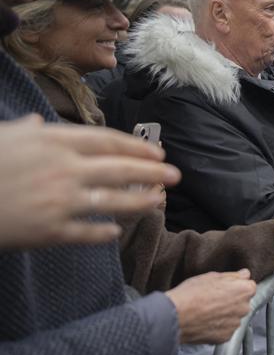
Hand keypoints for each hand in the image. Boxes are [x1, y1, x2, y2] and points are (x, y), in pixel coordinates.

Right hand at [0, 115, 180, 248]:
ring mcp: (59, 201)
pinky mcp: (49, 231)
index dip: (136, 146)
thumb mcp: (1, 138)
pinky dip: (105, 231)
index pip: (107, 141)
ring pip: (112, 201)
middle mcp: (62, 169)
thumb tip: (35, 123)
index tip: (157, 151)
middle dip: (152, 171)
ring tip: (157, 200)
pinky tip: (117, 231)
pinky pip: (87, 232)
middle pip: (120, 168)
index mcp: (53, 141)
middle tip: (175, 175)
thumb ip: (25, 132)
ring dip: (140, 201)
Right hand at [165, 269, 255, 343]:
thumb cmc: (191, 294)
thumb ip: (233, 276)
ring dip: (225, 315)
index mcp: (244, 290)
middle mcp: (244, 308)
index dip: (236, 286)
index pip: (249, 286)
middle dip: (232, 301)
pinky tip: (205, 321)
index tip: (226, 288)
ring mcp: (236, 324)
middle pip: (242, 302)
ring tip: (207, 311)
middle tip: (214, 299)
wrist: (175, 317)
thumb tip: (244, 274)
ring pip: (234, 317)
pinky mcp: (226, 337)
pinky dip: (218, 327)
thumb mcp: (212, 276)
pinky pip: (225, 329)